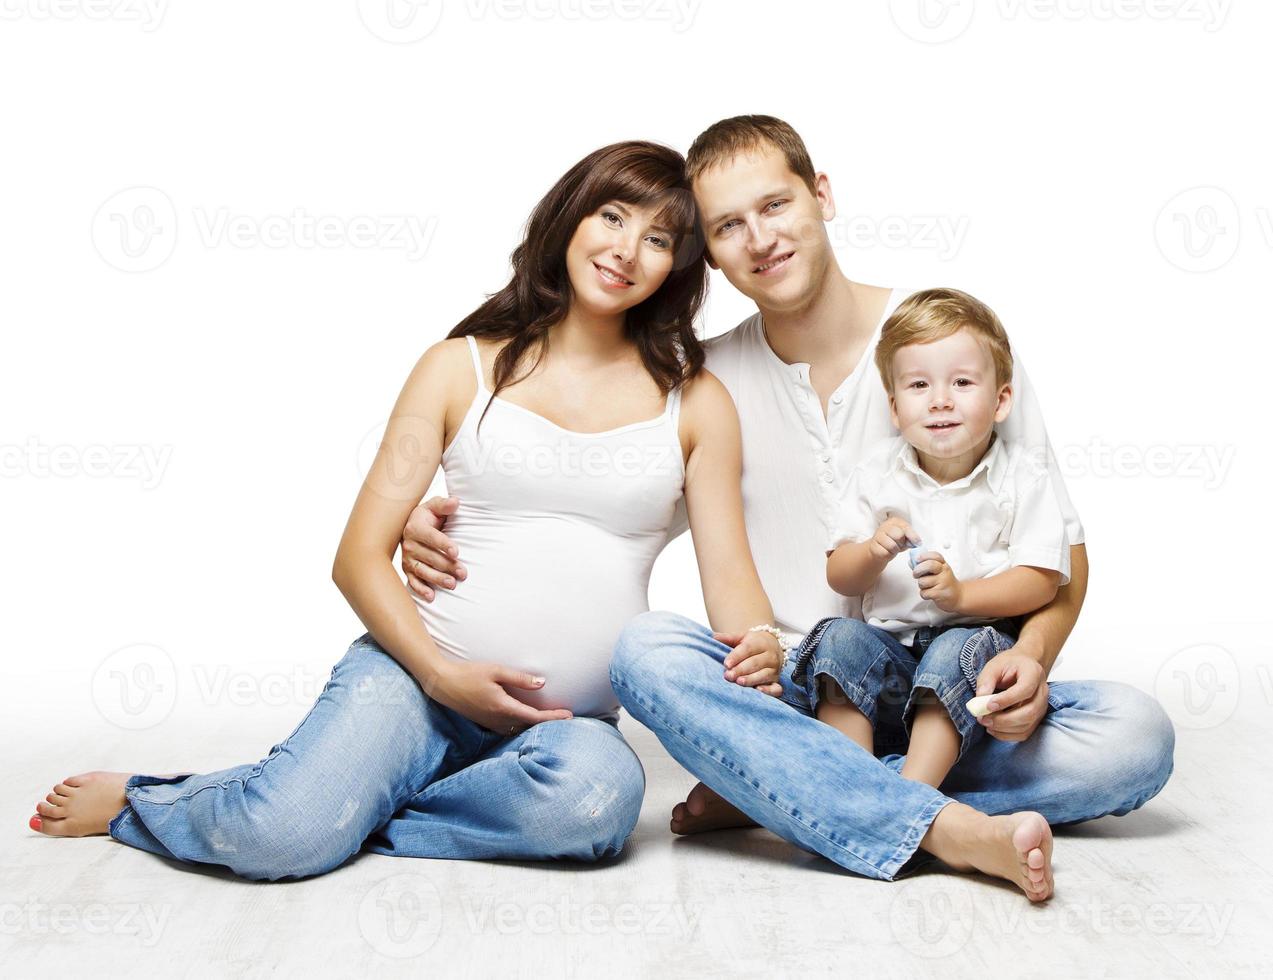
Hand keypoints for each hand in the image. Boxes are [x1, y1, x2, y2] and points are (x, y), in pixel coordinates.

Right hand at [400, 496, 466, 601]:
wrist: (411, 525)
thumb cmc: (427, 516)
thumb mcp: (434, 507)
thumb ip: (444, 505)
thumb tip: (456, 502)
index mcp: (415, 527)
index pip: (431, 537)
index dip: (444, 544)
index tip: (456, 552)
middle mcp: (409, 544)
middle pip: (430, 557)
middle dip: (447, 566)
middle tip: (463, 573)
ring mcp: (407, 558)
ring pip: (422, 571)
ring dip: (437, 579)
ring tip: (452, 584)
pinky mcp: (407, 569)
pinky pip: (412, 581)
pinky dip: (421, 590)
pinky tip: (432, 596)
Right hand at [428, 659, 572, 734]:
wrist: (442, 684)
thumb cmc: (469, 673)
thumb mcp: (496, 671)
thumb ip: (519, 678)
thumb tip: (542, 683)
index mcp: (503, 707)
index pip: (534, 717)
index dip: (553, 717)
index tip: (569, 715)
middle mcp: (499, 719)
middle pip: (529, 726)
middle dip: (548, 723)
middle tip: (565, 717)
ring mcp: (491, 723)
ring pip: (519, 730)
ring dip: (534, 727)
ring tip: (550, 719)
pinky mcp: (486, 722)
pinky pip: (509, 729)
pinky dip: (522, 726)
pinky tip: (526, 720)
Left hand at [712, 630, 783, 696]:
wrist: (773, 646)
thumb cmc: (753, 643)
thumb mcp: (741, 637)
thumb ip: (728, 638)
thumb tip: (713, 637)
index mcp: (760, 642)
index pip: (748, 649)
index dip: (736, 656)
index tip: (726, 663)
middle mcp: (770, 656)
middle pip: (755, 663)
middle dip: (740, 670)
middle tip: (728, 675)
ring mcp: (774, 669)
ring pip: (764, 675)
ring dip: (751, 679)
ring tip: (739, 682)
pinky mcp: (776, 681)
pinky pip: (776, 688)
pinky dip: (769, 690)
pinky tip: (758, 690)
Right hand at [868, 517, 920, 561]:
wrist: (880, 549)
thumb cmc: (894, 542)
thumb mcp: (904, 537)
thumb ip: (911, 537)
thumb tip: (917, 542)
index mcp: (894, 521)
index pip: (905, 527)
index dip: (913, 536)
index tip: (918, 543)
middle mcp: (884, 526)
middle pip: (898, 535)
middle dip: (901, 543)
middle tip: (900, 545)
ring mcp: (877, 535)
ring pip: (892, 545)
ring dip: (895, 550)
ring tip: (894, 549)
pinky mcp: (873, 545)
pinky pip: (885, 553)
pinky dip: (889, 555)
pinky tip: (887, 552)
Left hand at [913, 551, 962, 612]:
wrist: (958, 596)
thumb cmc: (945, 582)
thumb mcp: (938, 571)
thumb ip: (925, 565)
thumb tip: (911, 561)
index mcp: (943, 565)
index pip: (935, 556)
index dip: (924, 556)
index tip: (917, 559)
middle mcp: (944, 572)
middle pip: (929, 565)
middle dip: (918, 570)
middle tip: (916, 574)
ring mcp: (943, 583)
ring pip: (923, 581)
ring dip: (921, 585)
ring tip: (928, 586)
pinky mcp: (940, 594)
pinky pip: (924, 593)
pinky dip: (924, 594)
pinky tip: (930, 593)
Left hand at [972, 650, 1048, 741]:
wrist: (1023, 666)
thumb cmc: (1008, 665)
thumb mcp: (994, 666)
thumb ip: (986, 681)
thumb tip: (979, 701)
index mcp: (1033, 673)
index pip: (1025, 690)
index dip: (1007, 700)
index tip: (988, 705)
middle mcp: (1042, 691)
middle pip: (1030, 711)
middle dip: (1004, 719)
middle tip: (983, 718)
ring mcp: (1042, 706)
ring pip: (1028, 724)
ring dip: (1004, 728)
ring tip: (985, 722)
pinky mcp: (1037, 718)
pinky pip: (1025, 733)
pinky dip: (1008, 735)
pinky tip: (993, 729)